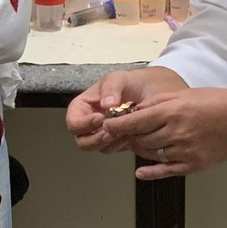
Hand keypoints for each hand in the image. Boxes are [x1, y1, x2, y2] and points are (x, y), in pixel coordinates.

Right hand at [68, 67, 186, 149]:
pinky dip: (121, 145)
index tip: (100, 119)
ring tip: (125, 132)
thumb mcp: (119, 78)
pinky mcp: (117, 141)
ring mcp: (102, 133)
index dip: (82, 124)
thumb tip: (106, 105)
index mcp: (83, 107)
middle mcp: (90, 122)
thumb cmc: (131, 82)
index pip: (73, 122)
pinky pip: (114, 149)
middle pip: (82, 141)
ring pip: (98, 147)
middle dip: (95, 139)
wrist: (153, 91)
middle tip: (111, 133)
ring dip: (111, 143)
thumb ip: (111, 88)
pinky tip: (132, 135)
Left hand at [105, 84, 226, 178]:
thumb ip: (158, 104)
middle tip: (117, 136)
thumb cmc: (217, 102)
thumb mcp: (184, 95)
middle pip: (140, 139)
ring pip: (151, 154)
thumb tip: (134, 112)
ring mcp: (185, 151)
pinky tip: (140, 172)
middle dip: (127, 138)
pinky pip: (166, 171)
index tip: (105, 126)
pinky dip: (151, 172)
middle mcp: (176, 132)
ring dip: (140, 150)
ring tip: (134, 144)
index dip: (117, 125)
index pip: (135, 121)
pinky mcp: (194, 165)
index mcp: (172, 111)